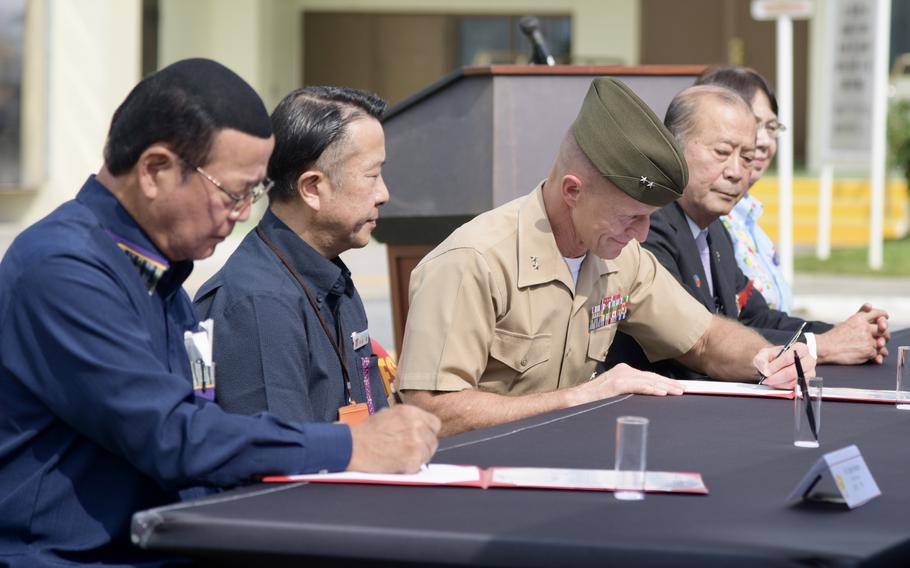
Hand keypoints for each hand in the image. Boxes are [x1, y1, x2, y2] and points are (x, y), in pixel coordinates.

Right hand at [347, 405, 440, 473]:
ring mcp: (416, 443)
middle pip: (433, 441)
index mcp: (411, 412)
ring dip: (417, 458)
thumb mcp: (388, 414)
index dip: (427, 432)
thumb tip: (417, 426)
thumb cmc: (365, 433)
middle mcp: (417, 425)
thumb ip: (406, 419)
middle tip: (408, 451)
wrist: (352, 446)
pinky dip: (410, 468)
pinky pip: (419, 466)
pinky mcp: (413, 459)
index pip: (434, 424)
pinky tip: (397, 464)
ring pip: (428, 454)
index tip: (421, 438)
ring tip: (399, 457)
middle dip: (423, 447)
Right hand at [566, 363, 683, 405]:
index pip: (648, 377)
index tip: (677, 387)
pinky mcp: (617, 384)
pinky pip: (638, 386)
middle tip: (683, 390)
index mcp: (624, 372)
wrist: (576, 400)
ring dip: (665, 387)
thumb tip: (646, 399)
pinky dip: (651, 389)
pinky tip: (662, 393)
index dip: (664, 382)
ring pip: (648, 381)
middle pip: (651, 377)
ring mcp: (620, 376)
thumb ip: (630, 393)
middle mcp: (624, 371)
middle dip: (669, 384)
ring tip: (678, 392)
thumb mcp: (615, 393)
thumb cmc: (594, 400)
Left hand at [754, 342, 814, 388]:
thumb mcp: (763, 355)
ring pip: (794, 381)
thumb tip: (765, 368)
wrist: (774, 365)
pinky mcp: (807, 383)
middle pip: (793, 371)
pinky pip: (796, 388)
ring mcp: (810, 372)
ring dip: (780, 383)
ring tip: (770, 381)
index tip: (767, 370)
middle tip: (767, 378)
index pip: (790, 356)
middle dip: (778, 376)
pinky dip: (784, 387)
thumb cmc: (772, 358)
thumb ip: (762, 360)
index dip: (777, 365)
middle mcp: (809, 360)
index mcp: (800, 348)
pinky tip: (777, 384)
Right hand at [816, 304, 889, 364]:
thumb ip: (859, 317)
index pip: (877, 313)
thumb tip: (869, 307)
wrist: (826, 348)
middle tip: (882, 337)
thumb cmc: (833, 336)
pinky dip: (874, 356)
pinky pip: (877, 353)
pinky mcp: (868, 351)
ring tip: (876, 348)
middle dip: (884, 334)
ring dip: (879, 346)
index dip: (883, 315)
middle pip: (884, 329)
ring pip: (881, 343)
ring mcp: (867, 340)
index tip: (885, 317)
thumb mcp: (845, 322)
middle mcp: (865, 328)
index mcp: (859, 318)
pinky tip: (869, 355)